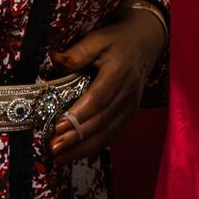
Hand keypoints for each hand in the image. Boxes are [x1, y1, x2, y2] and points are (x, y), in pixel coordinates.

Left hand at [47, 7, 166, 163]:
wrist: (145, 42)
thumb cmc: (117, 40)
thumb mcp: (97, 39)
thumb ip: (77, 53)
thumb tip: (54, 60)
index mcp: (119, 73)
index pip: (98, 99)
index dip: (79, 115)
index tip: (58, 128)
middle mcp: (128, 92)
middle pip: (102, 120)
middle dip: (77, 138)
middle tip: (54, 149)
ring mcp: (131, 104)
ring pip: (108, 132)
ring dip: (84, 147)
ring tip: (61, 158)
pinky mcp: (130, 112)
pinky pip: (114, 132)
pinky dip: (96, 146)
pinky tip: (78, 154)